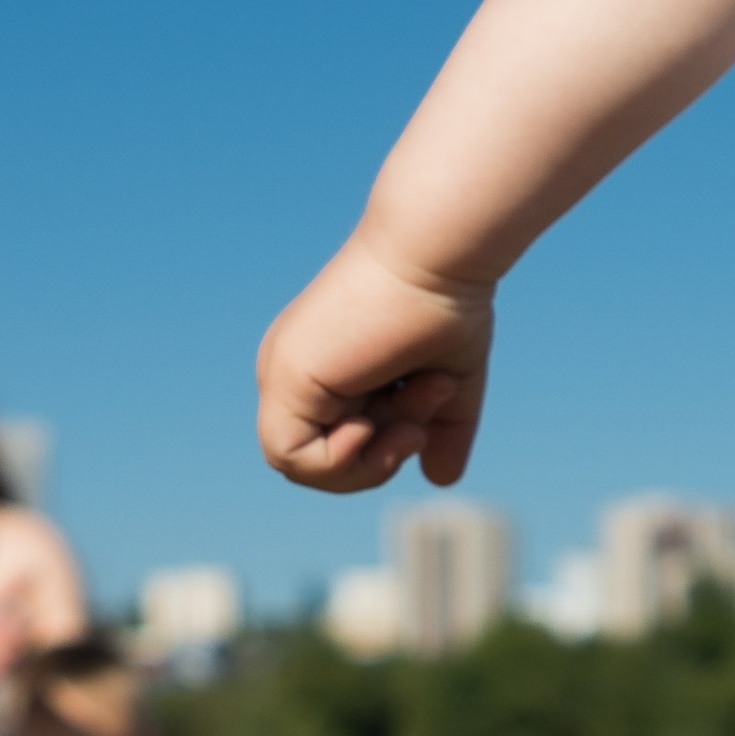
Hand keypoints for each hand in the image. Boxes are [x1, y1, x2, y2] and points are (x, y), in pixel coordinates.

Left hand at [257, 236, 492, 493]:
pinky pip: (290, 456)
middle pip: (317, 462)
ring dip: (366, 461)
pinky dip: (337, 460)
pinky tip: (366, 425)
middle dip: (377, 461)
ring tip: (406, 419)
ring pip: (301, 468)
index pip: (333, 446)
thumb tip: (440, 479)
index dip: (380, 453)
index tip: (424, 412)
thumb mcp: (449, 382)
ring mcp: (285, 372)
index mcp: (324, 367)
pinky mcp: (286, 377)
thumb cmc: (446, 303)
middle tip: (417, 424)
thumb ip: (440, 430)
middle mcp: (296, 369)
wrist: (437, 255)